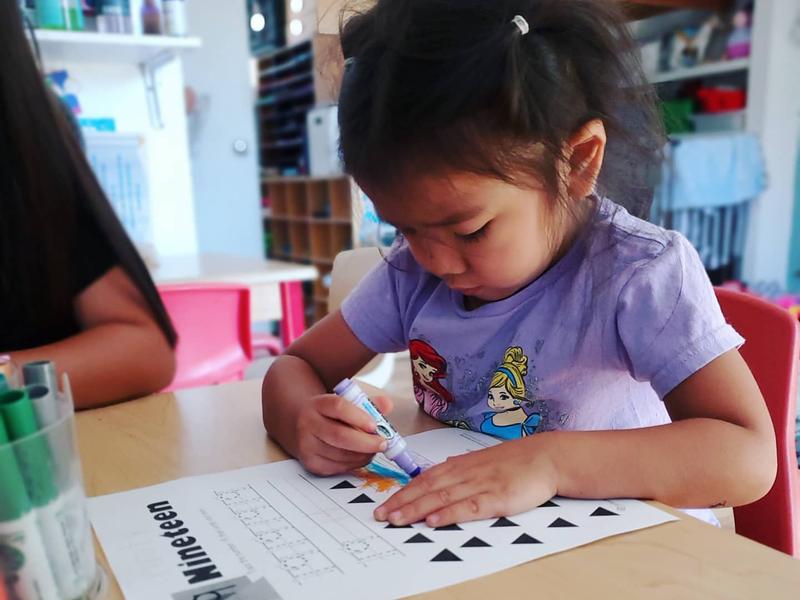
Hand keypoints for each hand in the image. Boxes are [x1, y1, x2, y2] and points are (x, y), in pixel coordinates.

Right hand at [295, 392, 393, 475]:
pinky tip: (362, 456)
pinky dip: (355, 463)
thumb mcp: (347, 402)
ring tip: (374, 449)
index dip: (359, 417)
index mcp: (319, 403)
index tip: (375, 425)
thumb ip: (369, 402)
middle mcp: (308, 423)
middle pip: (339, 435)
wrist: (305, 427)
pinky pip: (338, 467)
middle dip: (366, 442)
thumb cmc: (333, 415)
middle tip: (383, 443)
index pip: (339, 407)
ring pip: (340, 454)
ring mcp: (307, 445)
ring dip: (363, 454)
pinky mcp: (311, 463)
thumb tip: (387, 405)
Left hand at [373, 436, 557, 526]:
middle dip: (401, 502)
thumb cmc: (515, 461)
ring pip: (441, 497)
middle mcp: (465, 473)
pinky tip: (434, 520)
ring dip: (416, 509)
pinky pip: (468, 507)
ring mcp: (480, 485)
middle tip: (380, 515)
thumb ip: (461, 469)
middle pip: (426, 488)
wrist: (545, 457)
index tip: (383, 503)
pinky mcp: (496, 498)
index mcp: (460, 465)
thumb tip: (441, 474)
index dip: (402, 492)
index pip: (424, 479)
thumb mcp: (482, 461)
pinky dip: (449, 513)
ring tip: (396, 519)